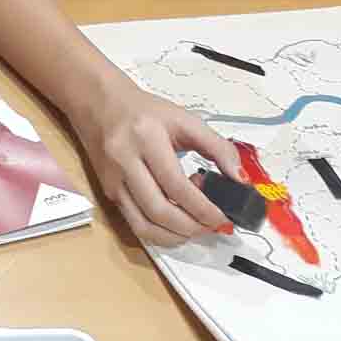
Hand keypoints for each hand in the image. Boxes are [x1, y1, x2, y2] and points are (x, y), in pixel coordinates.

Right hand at [74, 78, 244, 245]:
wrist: (100, 104)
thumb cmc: (143, 112)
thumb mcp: (185, 120)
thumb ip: (217, 147)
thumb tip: (240, 179)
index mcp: (146, 138)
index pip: (177, 186)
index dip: (203, 208)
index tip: (223, 216)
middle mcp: (124, 161)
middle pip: (160, 211)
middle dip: (192, 226)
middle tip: (213, 225)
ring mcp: (113, 181)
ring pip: (144, 226)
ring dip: (176, 236)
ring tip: (196, 226)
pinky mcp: (109, 193)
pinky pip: (135, 225)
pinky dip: (159, 233)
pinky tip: (175, 224)